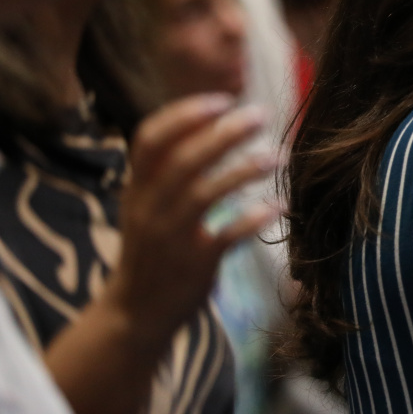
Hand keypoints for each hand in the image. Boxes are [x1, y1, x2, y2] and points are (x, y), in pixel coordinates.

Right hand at [101, 93, 279, 348]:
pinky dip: (253, 219)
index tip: (222, 100)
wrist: (134, 313)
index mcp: (137, 188)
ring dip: (242, 171)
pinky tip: (278, 206)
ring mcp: (169, 238)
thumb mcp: (146, 204)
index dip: (184, 115)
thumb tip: (211, 121)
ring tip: (276, 155)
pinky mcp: (193, 265)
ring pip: (203, 195)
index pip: (150, 139)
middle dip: (222, 134)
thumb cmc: (151, 248)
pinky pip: (225, 237)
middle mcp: (149, 209)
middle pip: (182, 161)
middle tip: (260, 114)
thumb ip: (169, 168)